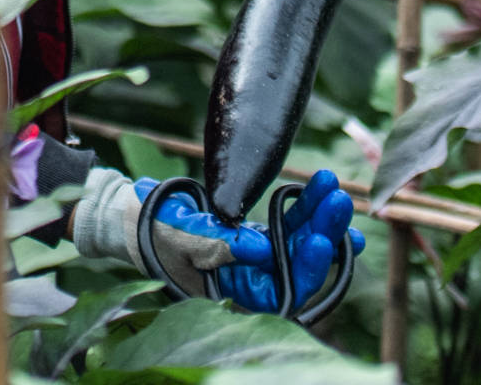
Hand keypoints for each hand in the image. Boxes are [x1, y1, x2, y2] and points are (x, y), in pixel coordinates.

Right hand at [140, 172, 363, 315]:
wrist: (141, 217)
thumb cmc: (156, 234)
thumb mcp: (182, 239)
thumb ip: (218, 246)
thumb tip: (261, 249)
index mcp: (238, 293)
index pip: (284, 289)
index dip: (306, 268)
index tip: (321, 239)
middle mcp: (256, 280)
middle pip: (300, 262)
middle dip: (323, 233)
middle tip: (339, 202)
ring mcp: (260, 257)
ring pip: (300, 240)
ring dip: (320, 216)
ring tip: (336, 190)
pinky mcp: (260, 234)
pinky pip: (291, 223)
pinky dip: (308, 206)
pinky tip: (326, 188)